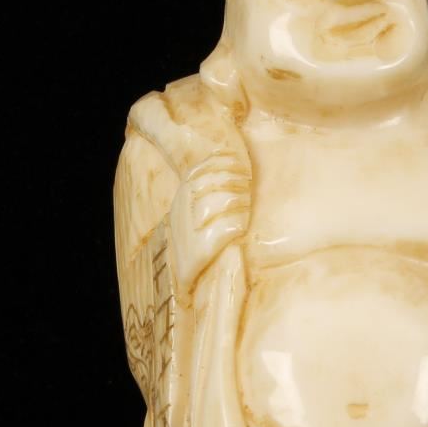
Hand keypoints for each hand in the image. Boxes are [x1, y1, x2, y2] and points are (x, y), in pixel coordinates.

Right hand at [169, 151, 250, 291]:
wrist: (180, 273)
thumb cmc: (192, 234)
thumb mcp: (190, 204)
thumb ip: (204, 182)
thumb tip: (224, 153)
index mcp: (181, 194)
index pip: (203, 168)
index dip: (226, 163)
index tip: (243, 166)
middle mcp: (183, 207)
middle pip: (216, 181)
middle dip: (237, 180)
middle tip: (247, 186)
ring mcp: (192, 227)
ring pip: (225, 201)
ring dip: (241, 200)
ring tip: (246, 206)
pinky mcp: (204, 247)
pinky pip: (229, 227)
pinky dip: (240, 223)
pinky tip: (243, 226)